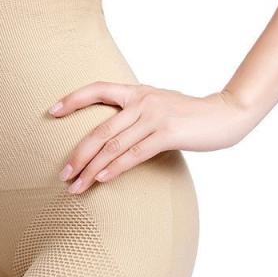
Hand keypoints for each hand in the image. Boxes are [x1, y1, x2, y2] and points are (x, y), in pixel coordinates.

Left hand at [48, 81, 254, 193]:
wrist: (226, 114)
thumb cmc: (188, 114)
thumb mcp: (157, 104)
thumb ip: (134, 112)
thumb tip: (108, 133)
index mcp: (136, 91)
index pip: (97, 89)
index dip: (73, 99)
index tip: (51, 112)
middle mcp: (141, 101)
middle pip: (99, 130)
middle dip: (77, 155)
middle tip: (62, 175)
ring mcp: (154, 116)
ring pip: (112, 146)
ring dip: (91, 169)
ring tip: (76, 186)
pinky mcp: (167, 133)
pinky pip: (134, 154)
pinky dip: (115, 168)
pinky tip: (102, 180)